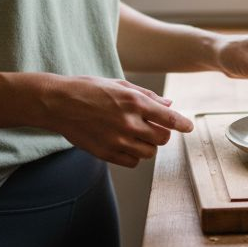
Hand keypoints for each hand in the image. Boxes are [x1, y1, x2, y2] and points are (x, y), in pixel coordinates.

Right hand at [43, 75, 193, 167]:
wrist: (58, 103)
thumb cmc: (88, 89)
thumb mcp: (119, 85)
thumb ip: (147, 96)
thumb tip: (169, 105)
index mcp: (133, 102)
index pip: (169, 118)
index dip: (183, 124)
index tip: (189, 127)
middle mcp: (128, 123)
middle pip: (162, 138)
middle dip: (162, 133)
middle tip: (154, 127)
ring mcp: (117, 141)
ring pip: (149, 152)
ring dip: (148, 144)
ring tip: (136, 134)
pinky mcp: (106, 153)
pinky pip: (133, 162)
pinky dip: (134, 155)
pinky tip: (126, 144)